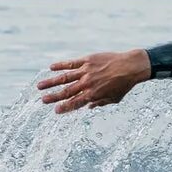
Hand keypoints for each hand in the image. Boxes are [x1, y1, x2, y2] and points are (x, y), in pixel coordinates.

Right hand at [36, 48, 150, 112]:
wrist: (131, 66)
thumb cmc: (124, 84)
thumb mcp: (114, 99)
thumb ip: (100, 103)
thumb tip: (89, 108)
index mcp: (93, 95)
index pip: (74, 103)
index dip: (64, 107)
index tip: (55, 110)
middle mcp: (87, 84)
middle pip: (66, 92)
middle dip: (53, 97)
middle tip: (43, 100)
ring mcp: (86, 71)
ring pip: (64, 77)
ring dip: (51, 82)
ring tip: (40, 86)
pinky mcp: (87, 60)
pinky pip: (71, 63)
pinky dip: (60, 65)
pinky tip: (51, 67)